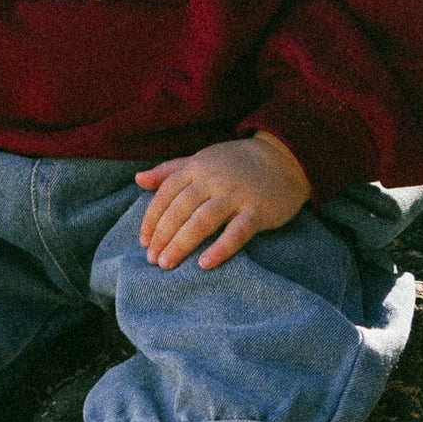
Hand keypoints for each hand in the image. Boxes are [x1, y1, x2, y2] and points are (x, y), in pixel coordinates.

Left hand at [136, 133, 310, 269]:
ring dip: (182, 243)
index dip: (152, 218)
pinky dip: (220, 248)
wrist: (284, 157)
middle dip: (163, 235)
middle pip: (180, 209)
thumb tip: (138, 179)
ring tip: (167, 263)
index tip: (143, 241)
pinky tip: (205, 264)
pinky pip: (237, 232)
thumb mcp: (202, 160)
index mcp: (197, 167)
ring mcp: (236, 194)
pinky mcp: (258, 210)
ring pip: (202, 221)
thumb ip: (170, 170)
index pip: (166, 193)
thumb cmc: (236, 163)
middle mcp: (213, 179)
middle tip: (152, 260)